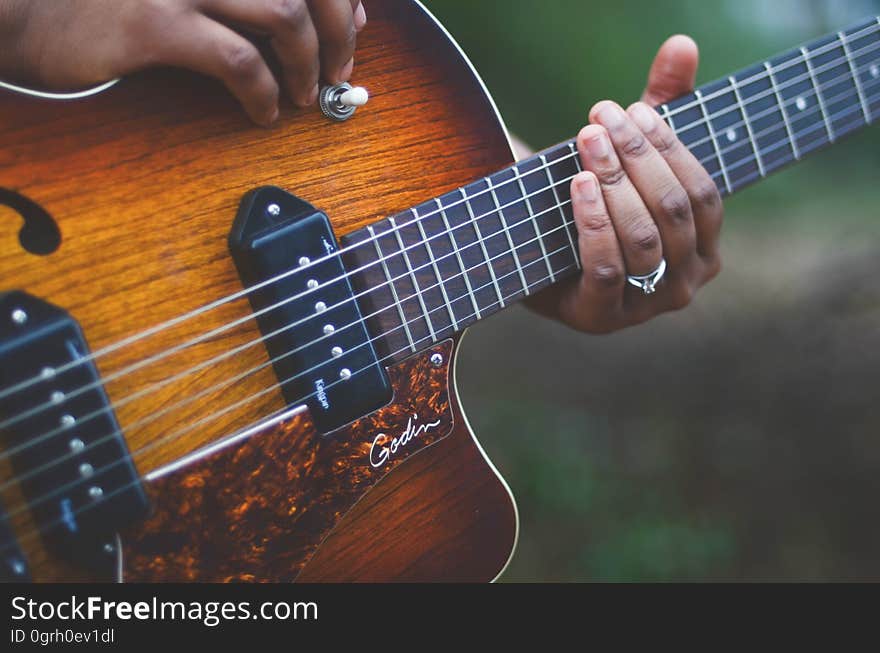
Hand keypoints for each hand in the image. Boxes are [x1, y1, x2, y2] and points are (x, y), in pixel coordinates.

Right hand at [0, 0, 366, 125]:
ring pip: (283, 14)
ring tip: (304, 94)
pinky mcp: (154, 23)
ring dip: (307, 63)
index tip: (352, 28)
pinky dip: (264, 93)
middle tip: (339, 70)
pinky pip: (238, 60)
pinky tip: (263, 114)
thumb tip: (312, 12)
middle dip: (338, 32)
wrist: (20, 7)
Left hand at [528, 35, 722, 332]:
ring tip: (586, 142)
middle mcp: (686, 282)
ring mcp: (646, 305)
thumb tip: (682, 44)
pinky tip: (578, 183)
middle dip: (637, 159)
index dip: (670, 148)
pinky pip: (607, 267)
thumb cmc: (596, 204)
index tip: (631, 111)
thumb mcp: (631, 156)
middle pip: (673, 211)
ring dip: (614, 184)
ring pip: (643, 239)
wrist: (536, 256)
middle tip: (599, 120)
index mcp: (705, 246)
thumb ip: (661, 104)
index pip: (702, 192)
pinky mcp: (602, 317)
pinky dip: (593, 221)